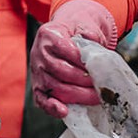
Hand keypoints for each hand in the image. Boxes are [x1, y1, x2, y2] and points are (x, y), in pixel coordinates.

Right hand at [31, 0, 119, 117]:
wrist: (66, 33)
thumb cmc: (76, 32)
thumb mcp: (85, 26)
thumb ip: (91, 35)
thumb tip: (95, 50)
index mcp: (48, 35)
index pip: (63, 48)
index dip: (81, 60)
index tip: (97, 67)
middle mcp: (38, 53)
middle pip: (60, 71)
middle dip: (83, 81)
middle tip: (101, 86)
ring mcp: (37, 71)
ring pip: (55, 87)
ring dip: (77, 95)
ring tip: (95, 97)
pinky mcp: (37, 87)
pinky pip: (41, 100)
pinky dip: (52, 107)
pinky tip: (65, 112)